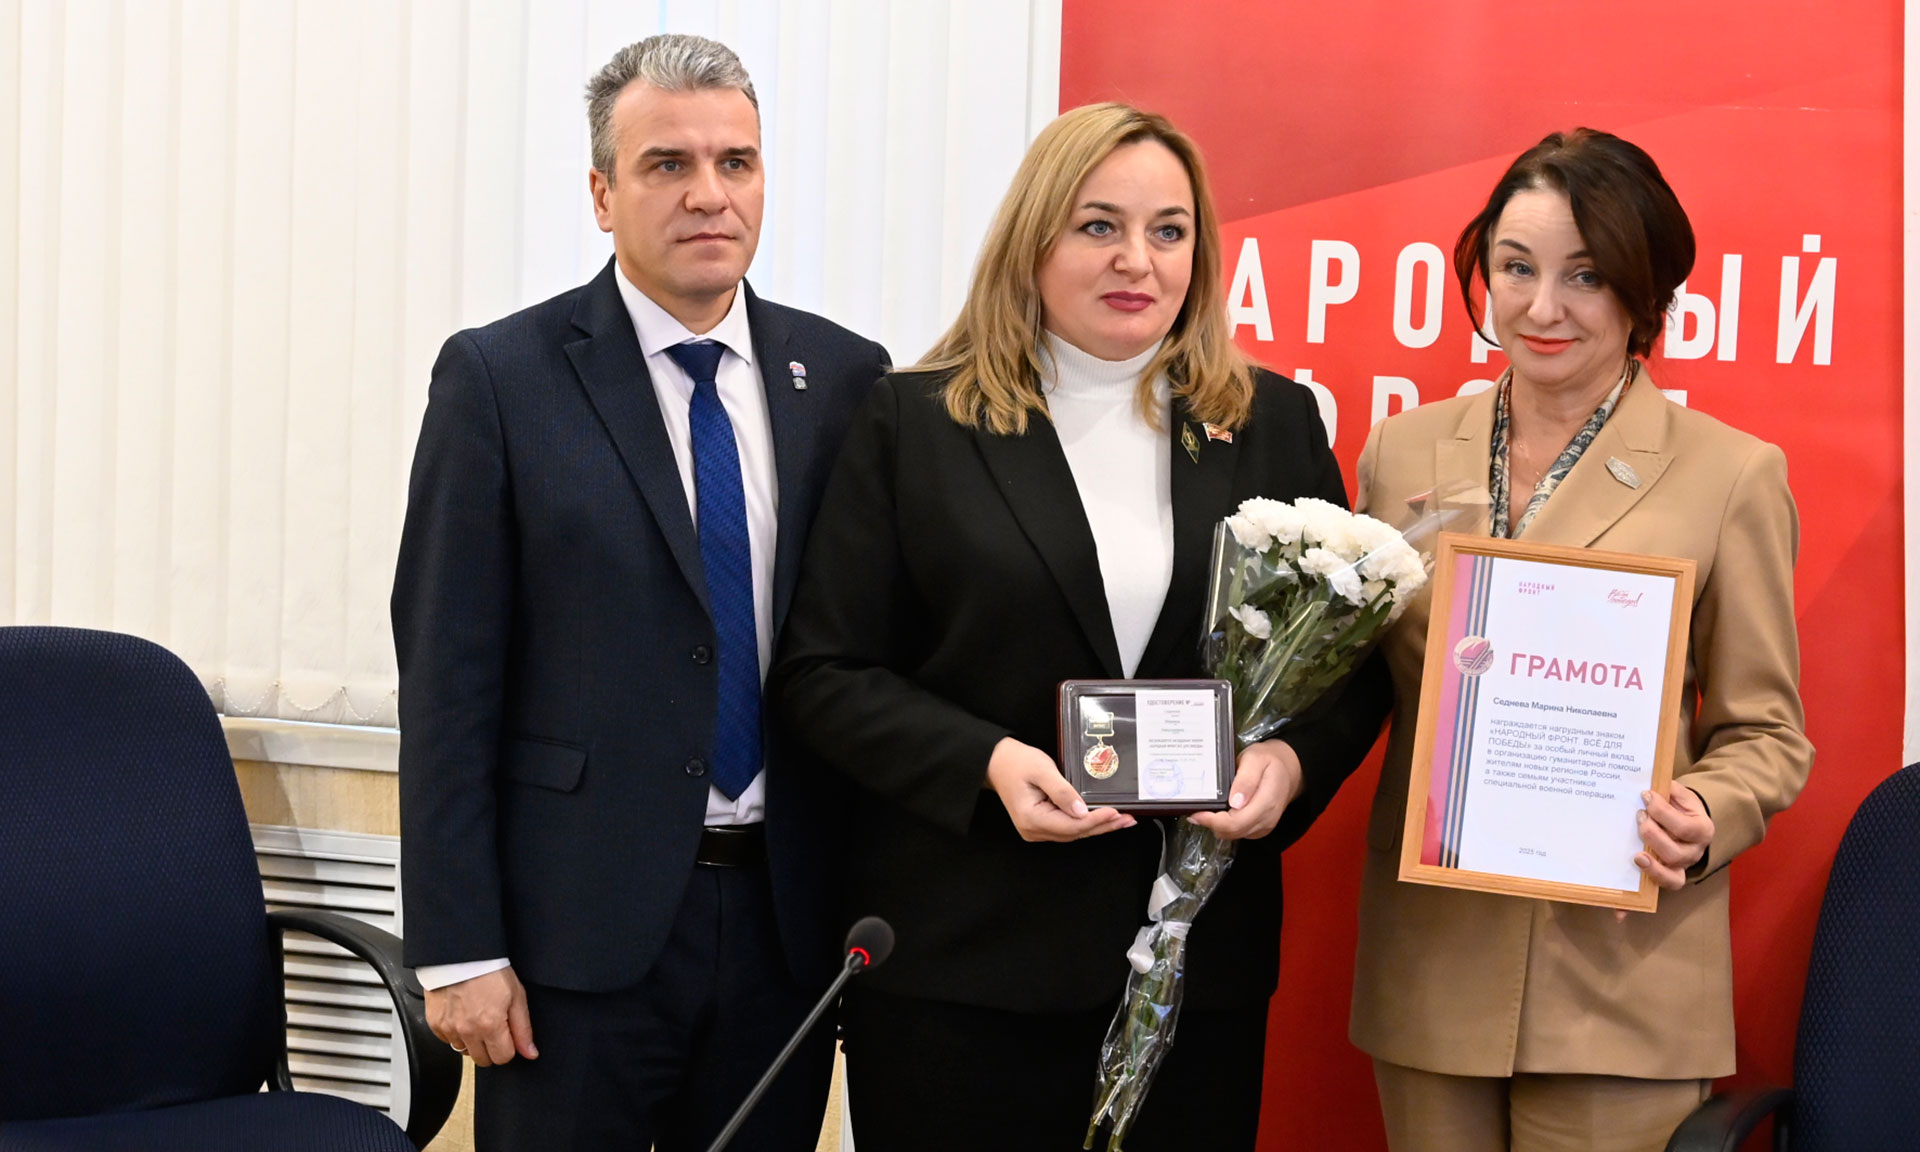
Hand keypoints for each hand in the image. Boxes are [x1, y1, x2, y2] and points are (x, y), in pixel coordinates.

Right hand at [425, 965, 537, 1066]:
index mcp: (490, 1025)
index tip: (508, 1035)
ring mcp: (448, 1028)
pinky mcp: (435, 1024)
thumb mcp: (516, 996)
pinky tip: (463, 1015)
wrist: (460, 954)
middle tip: (494, 1027)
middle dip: (492, 1048)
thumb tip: (530, 1053)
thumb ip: (523, 1029)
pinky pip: (448, 1040)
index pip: (503, 1058)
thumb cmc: (489, 970)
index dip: (509, 1047)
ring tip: (477, 1018)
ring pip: (465, 1051)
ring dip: (473, 1041)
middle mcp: (467, 1031)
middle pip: (483, 1060)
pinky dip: (456, 1033)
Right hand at [986, 737, 1134, 841]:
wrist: (996, 761)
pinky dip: (1086, 824)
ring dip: (1098, 826)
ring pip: (1074, 833)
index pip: (1071, 826)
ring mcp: (1036, 830)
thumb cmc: (1015, 762)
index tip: (1115, 813)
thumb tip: (1082, 811)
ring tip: (1122, 820)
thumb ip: (1062, 791)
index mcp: (1032, 818)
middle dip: (1103, 826)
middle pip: (1075, 833)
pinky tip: (1102, 819)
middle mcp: (1033, 830)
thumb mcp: (1041, 770)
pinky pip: (1068, 828)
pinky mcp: (1041, 824)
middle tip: (1127, 820)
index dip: (1096, 820)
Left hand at [1188, 739, 1303, 840]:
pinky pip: (1237, 833)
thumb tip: (1235, 802)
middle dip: (1210, 823)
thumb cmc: (1270, 761)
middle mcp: (1266, 819)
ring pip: (1232, 835)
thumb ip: (1246, 779)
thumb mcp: (1256, 759)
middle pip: (1231, 832)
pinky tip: (1220, 812)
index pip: (1235, 823)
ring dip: (1217, 825)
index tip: (1197, 813)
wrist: (1288, 770)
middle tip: (1196, 810)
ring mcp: (1263, 826)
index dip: (1212, 821)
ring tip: (1207, 809)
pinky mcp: (1259, 829)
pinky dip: (1225, 825)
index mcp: (1266, 802)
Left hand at [1635, 783, 1713, 890]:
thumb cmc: (1681, 808)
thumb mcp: (1680, 796)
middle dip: (1652, 833)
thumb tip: (1652, 786)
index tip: (1645, 796)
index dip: (1662, 812)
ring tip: (1635, 842)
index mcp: (1703, 828)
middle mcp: (1697, 850)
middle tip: (1639, 815)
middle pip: (1674, 851)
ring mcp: (1685, 864)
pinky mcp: (1675, 874)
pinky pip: (1669, 882)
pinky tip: (1638, 860)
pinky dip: (1654, 873)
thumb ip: (1670, 790)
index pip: (1683, 826)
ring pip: (1670, 866)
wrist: (1687, 822)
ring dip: (1650, 853)